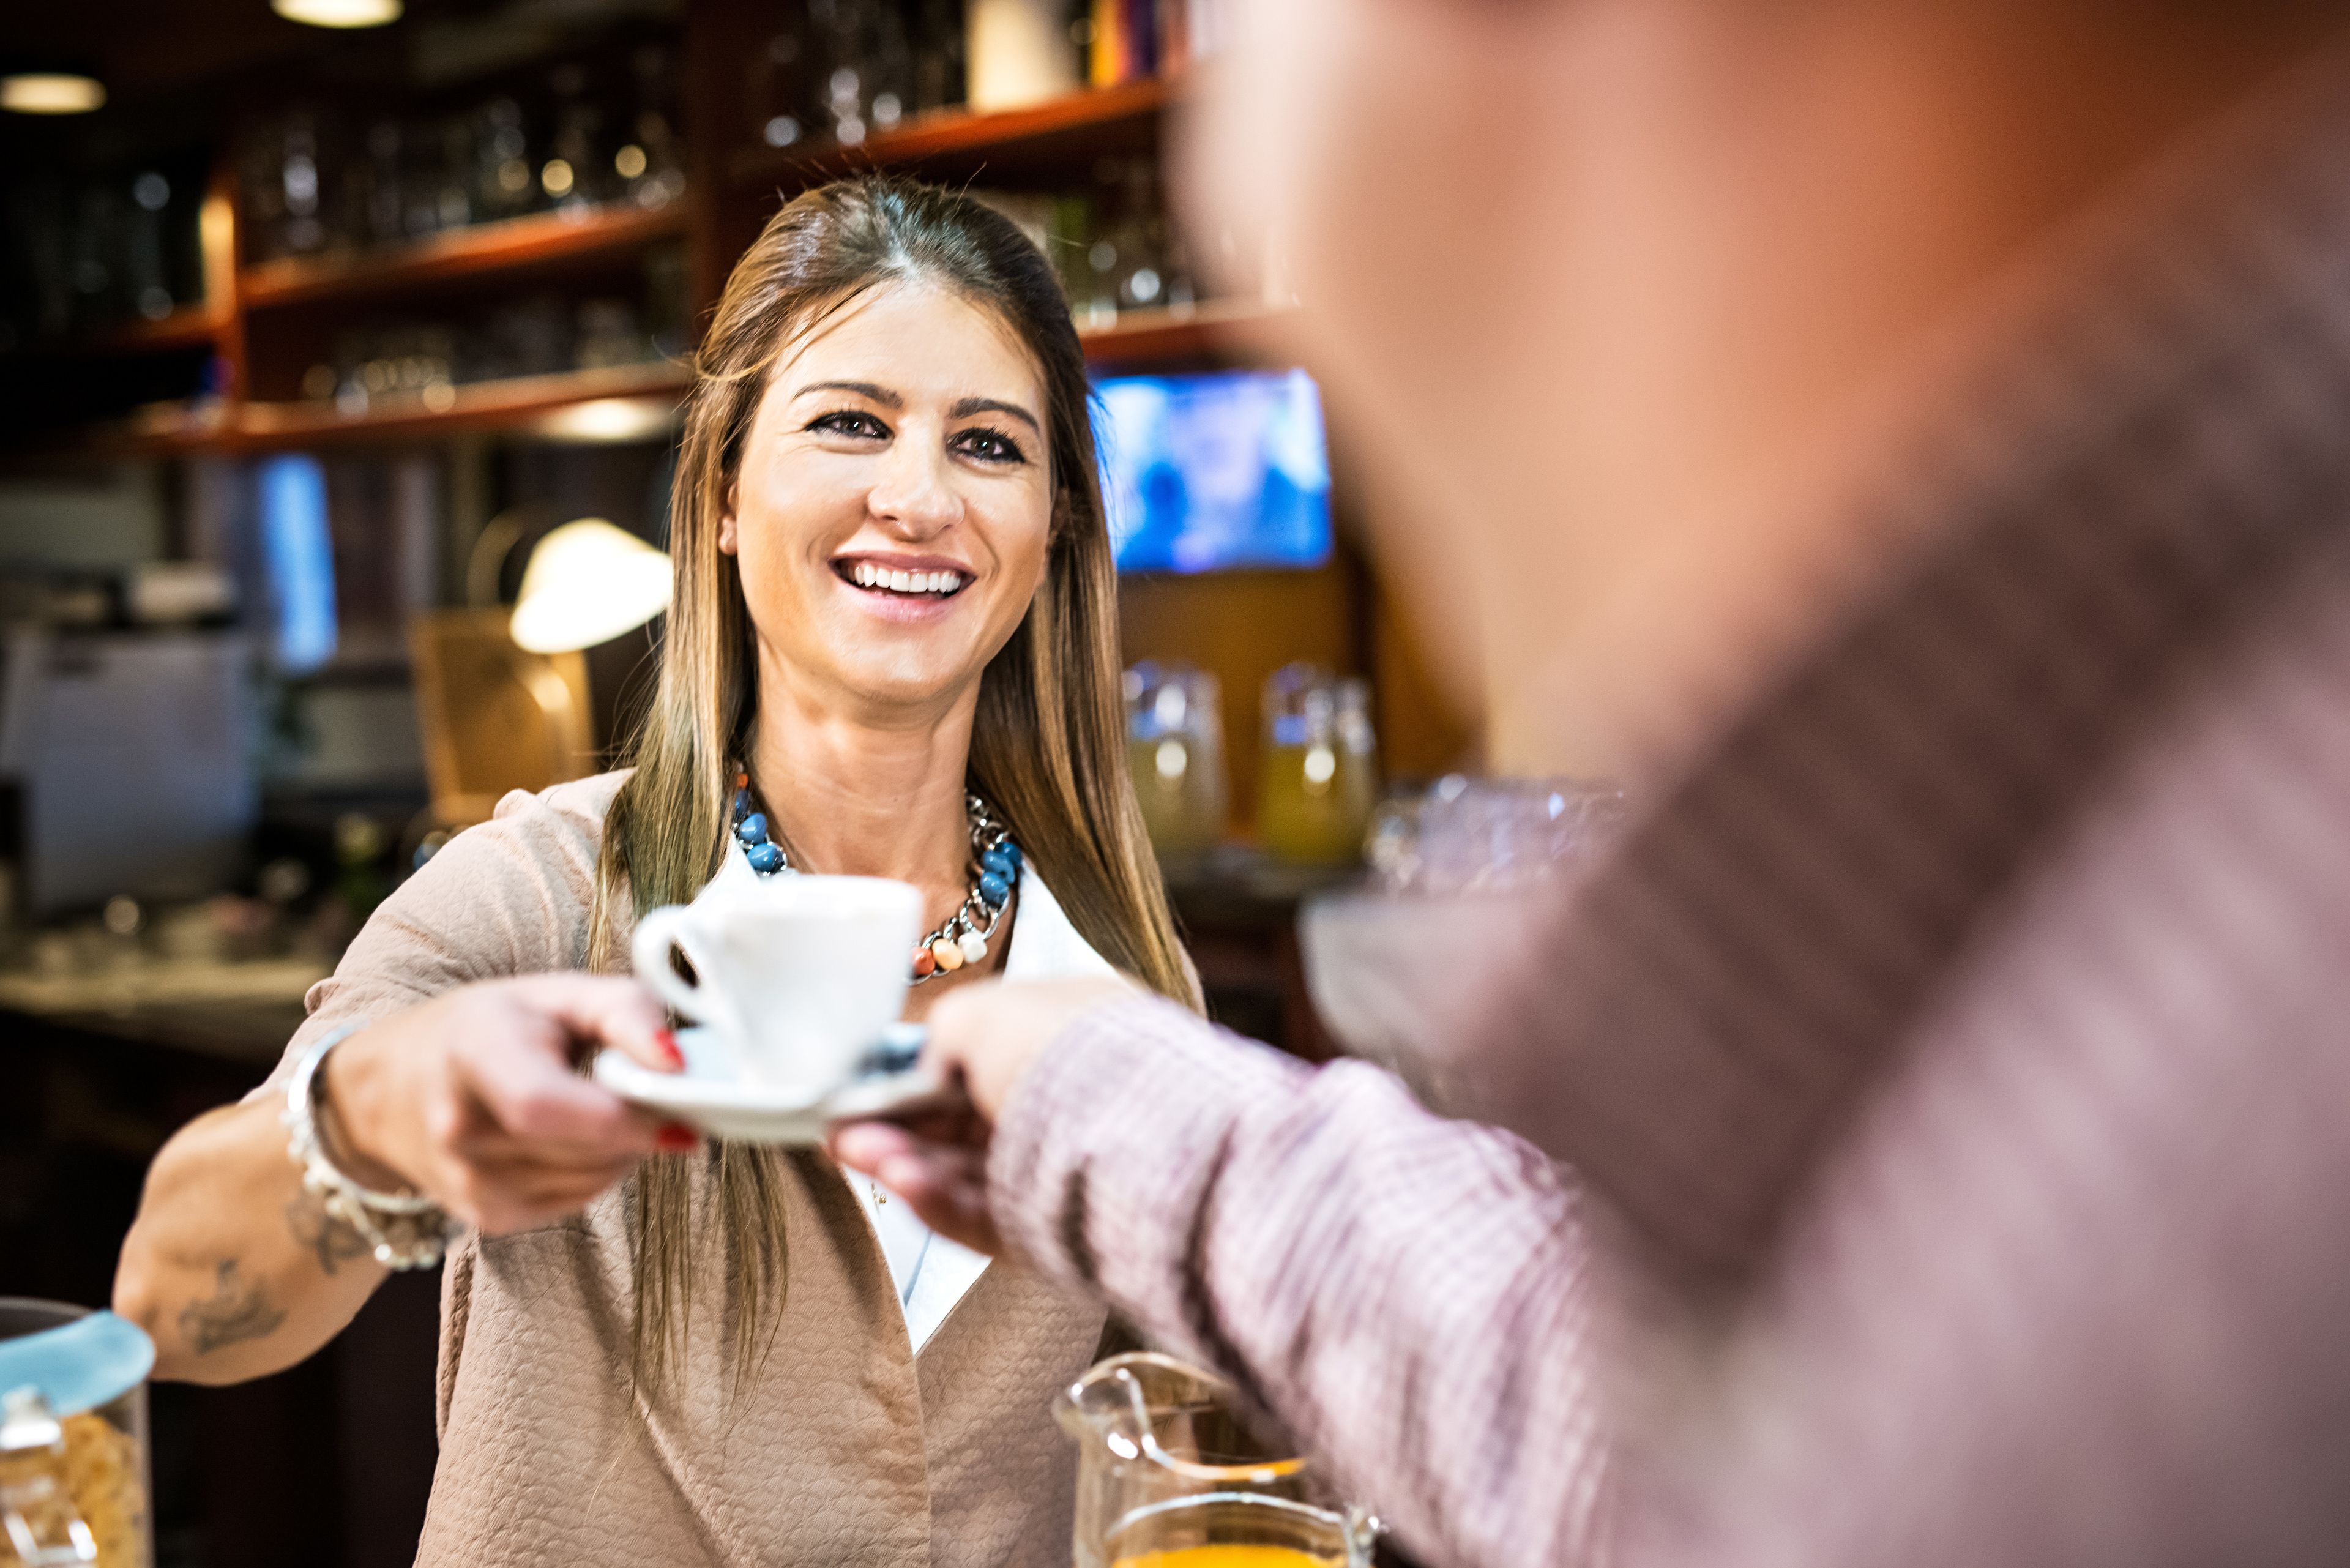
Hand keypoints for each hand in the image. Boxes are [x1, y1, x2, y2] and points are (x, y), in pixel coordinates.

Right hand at [322, 974, 691, 1234]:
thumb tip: (679, 1064)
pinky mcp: (487, 1217)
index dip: (623, 1116)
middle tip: (656, 1094)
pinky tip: (576, 1137)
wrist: (393, 1086)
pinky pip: (577, 1200)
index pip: (546, 1107)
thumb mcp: (556, 994)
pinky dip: (597, 1170)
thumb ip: (627, 1013)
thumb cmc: (487, 1028)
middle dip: (640, 1125)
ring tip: (606, 1106)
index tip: (678, 1103)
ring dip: (624, 1149)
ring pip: (592, 1179)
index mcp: (474, 1057)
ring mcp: (469, 1183)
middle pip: (585, 1148)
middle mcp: (460, 1129)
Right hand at [831, 975, 1134, 1252]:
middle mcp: (1077, 1102)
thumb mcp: (986, 1012)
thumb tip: (928, 1069)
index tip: (866, 1092)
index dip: (921, 1079)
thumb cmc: (1063, 1052)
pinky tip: (901, 1184)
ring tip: (855, 1156)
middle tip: (840, 1135)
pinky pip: (990, 1217)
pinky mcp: (1059, 1229)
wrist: (1134, 1126)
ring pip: (971, 1175)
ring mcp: (1070, 1169)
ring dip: (907, 1164)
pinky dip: (941, 1201)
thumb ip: (945, 1033)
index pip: (989, 1061)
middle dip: (900, 1129)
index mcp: (1075, 1037)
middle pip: (970, 1125)